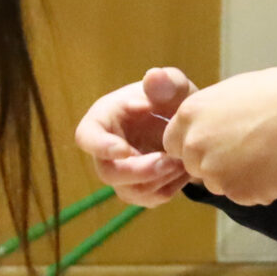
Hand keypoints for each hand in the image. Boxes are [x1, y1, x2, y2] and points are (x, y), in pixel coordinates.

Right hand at [74, 67, 198, 205]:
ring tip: (183, 161)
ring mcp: (121, 174)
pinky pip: (150, 199)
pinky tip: (185, 169)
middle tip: (169, 161)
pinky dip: (171, 187)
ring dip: (159, 180)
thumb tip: (154, 76)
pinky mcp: (139, 189)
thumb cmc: (173, 100)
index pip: (86, 137)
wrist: (189, 126)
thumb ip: (166, 82)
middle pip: (108, 173)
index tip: (124, 149)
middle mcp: (107, 151)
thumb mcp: (175, 87)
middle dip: (139, 171)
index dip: (101, 147)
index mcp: (104, 120)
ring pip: (130, 191)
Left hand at [162, 66, 276, 205]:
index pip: (173, 144)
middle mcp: (195, 145)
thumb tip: (203, 130)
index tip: (217, 141)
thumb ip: (209, 116)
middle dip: (214, 163)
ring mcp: (215, 173)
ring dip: (237, 177)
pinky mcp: (238, 193)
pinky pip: (243, 196)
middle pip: (194, 166)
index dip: (195, 144)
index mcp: (189, 115)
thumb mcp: (232, 93)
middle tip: (248, 148)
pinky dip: (258, 188)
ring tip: (268, 154)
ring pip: (218, 184)